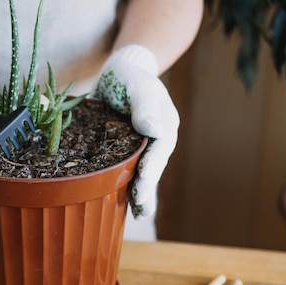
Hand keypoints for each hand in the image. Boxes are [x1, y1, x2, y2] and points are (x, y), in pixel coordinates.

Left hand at [93, 45, 179, 217]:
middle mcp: (158, 137)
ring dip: (142, 192)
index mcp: (164, 122)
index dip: (151, 167)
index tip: (142, 182)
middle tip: (139, 207)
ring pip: (145, 171)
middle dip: (147, 187)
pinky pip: (132, 169)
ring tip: (138, 214)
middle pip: (154, 165)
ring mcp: (145, 145)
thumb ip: (144, 104)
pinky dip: (129, 185)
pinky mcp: (130, 149)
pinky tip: (124, 203)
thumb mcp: (135, 84)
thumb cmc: (129, 75)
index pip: (159, 148)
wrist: (121, 71)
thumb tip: (153, 129)